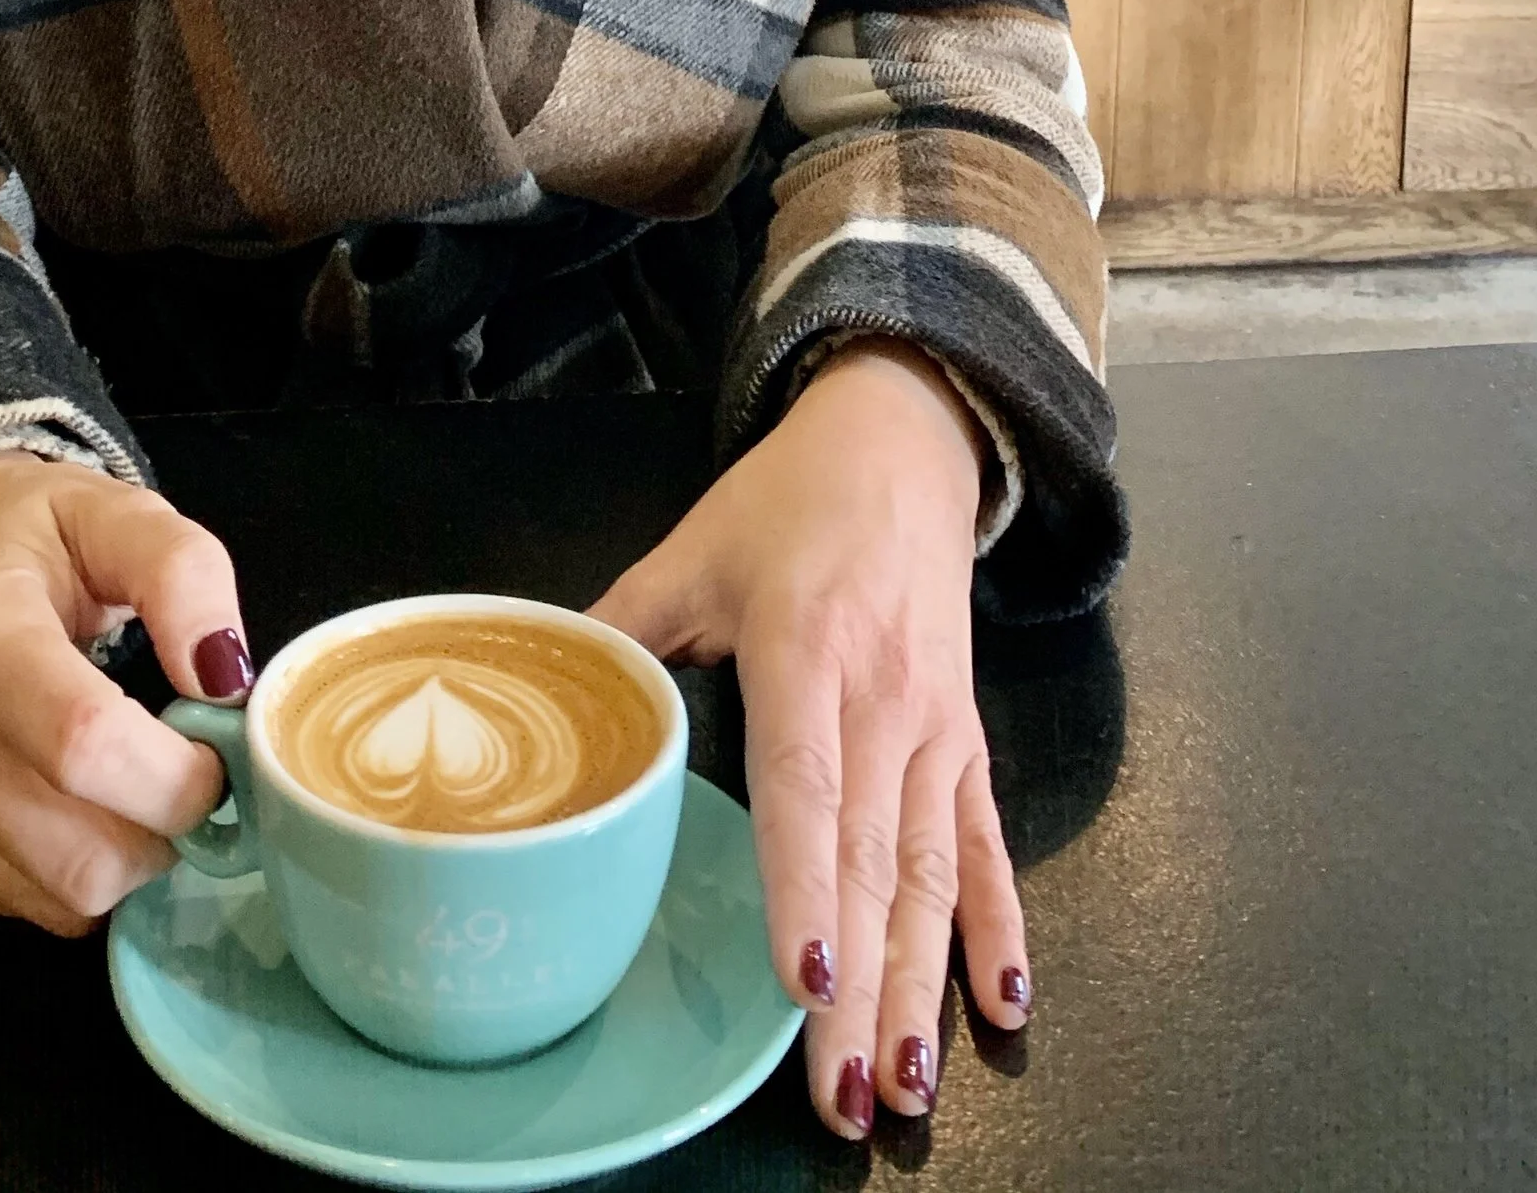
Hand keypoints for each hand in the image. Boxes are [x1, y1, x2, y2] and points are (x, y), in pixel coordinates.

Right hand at [0, 451, 252, 932]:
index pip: (83, 746)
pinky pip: (16, 905)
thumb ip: (184, 573)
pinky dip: (65, 874)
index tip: (218, 752)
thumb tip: (224, 680)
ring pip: (56, 899)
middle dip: (162, 832)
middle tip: (178, 772)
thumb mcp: (117, 511)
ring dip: (122, 856)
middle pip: (78, 856)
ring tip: (125, 780)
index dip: (177, 775)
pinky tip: (63, 799)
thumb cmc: (28, 533)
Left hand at [591, 345, 1025, 1136]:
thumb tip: (535, 692)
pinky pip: (985, 845)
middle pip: (871, 861)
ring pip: (930, 874)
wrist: (901, 443)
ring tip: (907, 1082)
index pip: (807, 784)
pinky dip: (998, 926)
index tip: (803, 980)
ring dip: (921, 985)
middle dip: (860, 987)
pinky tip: (1001, 1006)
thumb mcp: (690, 549)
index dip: (804, 884)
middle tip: (842, 1092)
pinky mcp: (966, 739)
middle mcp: (882, 697)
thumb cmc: (787, 502)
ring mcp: (934, 725)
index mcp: (806, 647)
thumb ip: (616, 629)